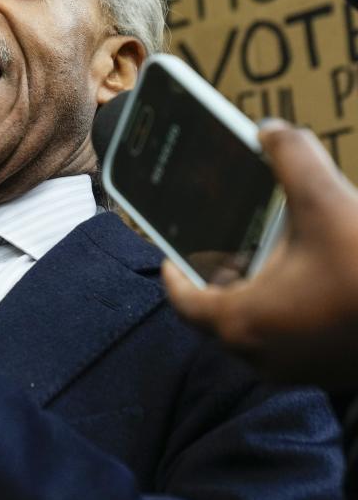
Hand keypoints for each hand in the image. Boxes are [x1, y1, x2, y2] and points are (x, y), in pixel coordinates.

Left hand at [163, 120, 357, 387]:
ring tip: (265, 252)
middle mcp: (258, 354)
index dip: (173, 272)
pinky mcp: (323, 370)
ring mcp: (291, 368)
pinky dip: (283, 309)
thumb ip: (292, 157)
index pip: (183, 300)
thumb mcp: (327, 202)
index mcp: (239, 321)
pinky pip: (285, 339)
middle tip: (222, 245)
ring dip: (252, 292)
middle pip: (216, 313)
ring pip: (252, 327)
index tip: (172, 252)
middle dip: (216, 276)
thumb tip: (270, 130)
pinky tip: (308, 275)